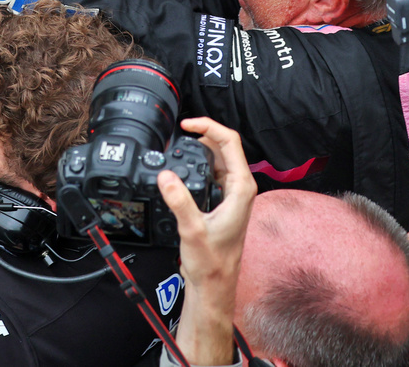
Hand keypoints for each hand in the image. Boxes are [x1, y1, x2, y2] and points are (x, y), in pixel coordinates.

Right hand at [159, 117, 256, 366]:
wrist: (214, 284)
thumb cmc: (211, 262)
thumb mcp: (192, 229)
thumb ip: (179, 201)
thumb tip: (166, 175)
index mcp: (241, 189)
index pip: (230, 143)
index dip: (209, 126)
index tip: (187, 124)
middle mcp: (241, 188)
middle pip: (225, 146)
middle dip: (203, 133)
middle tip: (180, 131)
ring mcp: (233, 193)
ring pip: (219, 158)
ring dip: (202, 147)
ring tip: (181, 143)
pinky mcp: (223, 200)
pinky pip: (213, 171)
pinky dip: (200, 162)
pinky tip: (185, 166)